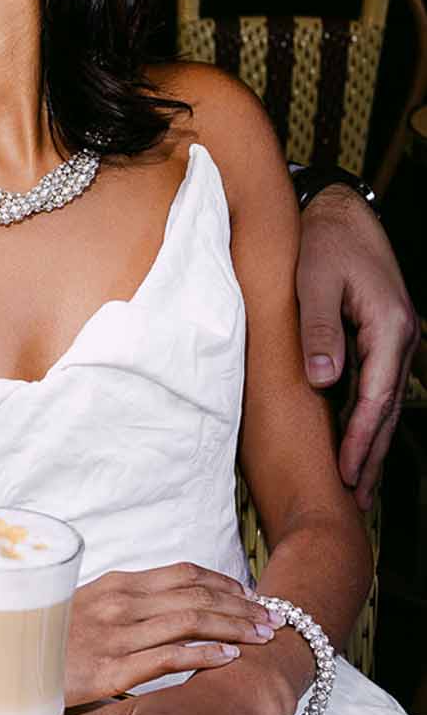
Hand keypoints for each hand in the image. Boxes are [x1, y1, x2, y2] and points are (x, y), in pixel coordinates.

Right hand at [64, 563, 276, 703]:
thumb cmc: (41, 642)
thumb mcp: (80, 611)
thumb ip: (116, 609)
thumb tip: (151, 612)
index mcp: (114, 584)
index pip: (182, 574)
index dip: (222, 582)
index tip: (248, 594)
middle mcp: (119, 602)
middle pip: (196, 593)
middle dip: (241, 604)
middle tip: (271, 616)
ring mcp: (116, 634)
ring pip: (191, 621)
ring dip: (234, 627)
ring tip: (262, 636)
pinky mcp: (112, 668)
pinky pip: (170, 656)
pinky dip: (206, 654)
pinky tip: (230, 658)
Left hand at [296, 186, 416, 507]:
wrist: (340, 212)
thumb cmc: (322, 243)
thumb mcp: (313, 281)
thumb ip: (318, 330)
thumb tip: (323, 381)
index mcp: (389, 328)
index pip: (375, 398)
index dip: (359, 440)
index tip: (343, 474)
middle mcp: (400, 339)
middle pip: (386, 411)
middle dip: (370, 457)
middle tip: (355, 502)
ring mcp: (395, 341)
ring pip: (385, 403)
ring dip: (371, 444)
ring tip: (358, 487)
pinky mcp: (382, 340)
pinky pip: (377, 388)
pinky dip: (368, 419)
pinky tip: (356, 442)